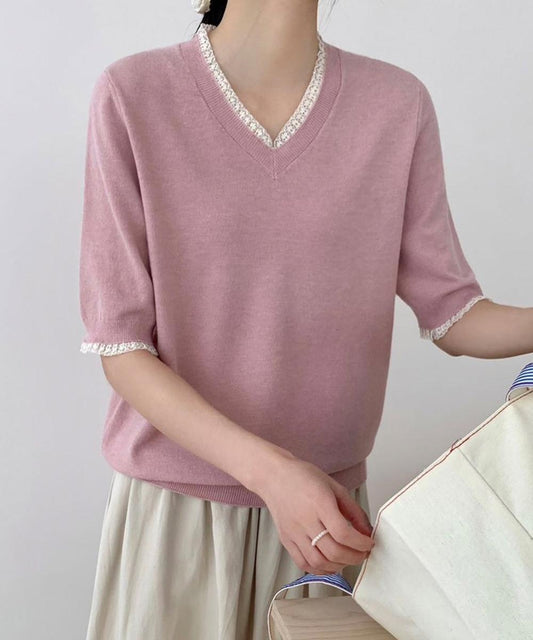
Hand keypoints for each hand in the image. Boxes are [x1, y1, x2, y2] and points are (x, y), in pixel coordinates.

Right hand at [257, 455, 374, 574]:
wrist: (274, 476)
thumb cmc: (304, 477)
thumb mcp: (334, 486)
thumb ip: (353, 510)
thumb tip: (367, 532)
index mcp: (319, 503)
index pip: (343, 533)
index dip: (361, 543)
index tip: (369, 543)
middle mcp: (305, 520)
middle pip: (333, 551)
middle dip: (354, 557)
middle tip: (363, 553)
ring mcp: (293, 532)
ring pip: (318, 562)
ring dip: (339, 565)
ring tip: (348, 558)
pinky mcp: (285, 540)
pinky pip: (303, 563)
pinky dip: (320, 570)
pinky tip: (330, 563)